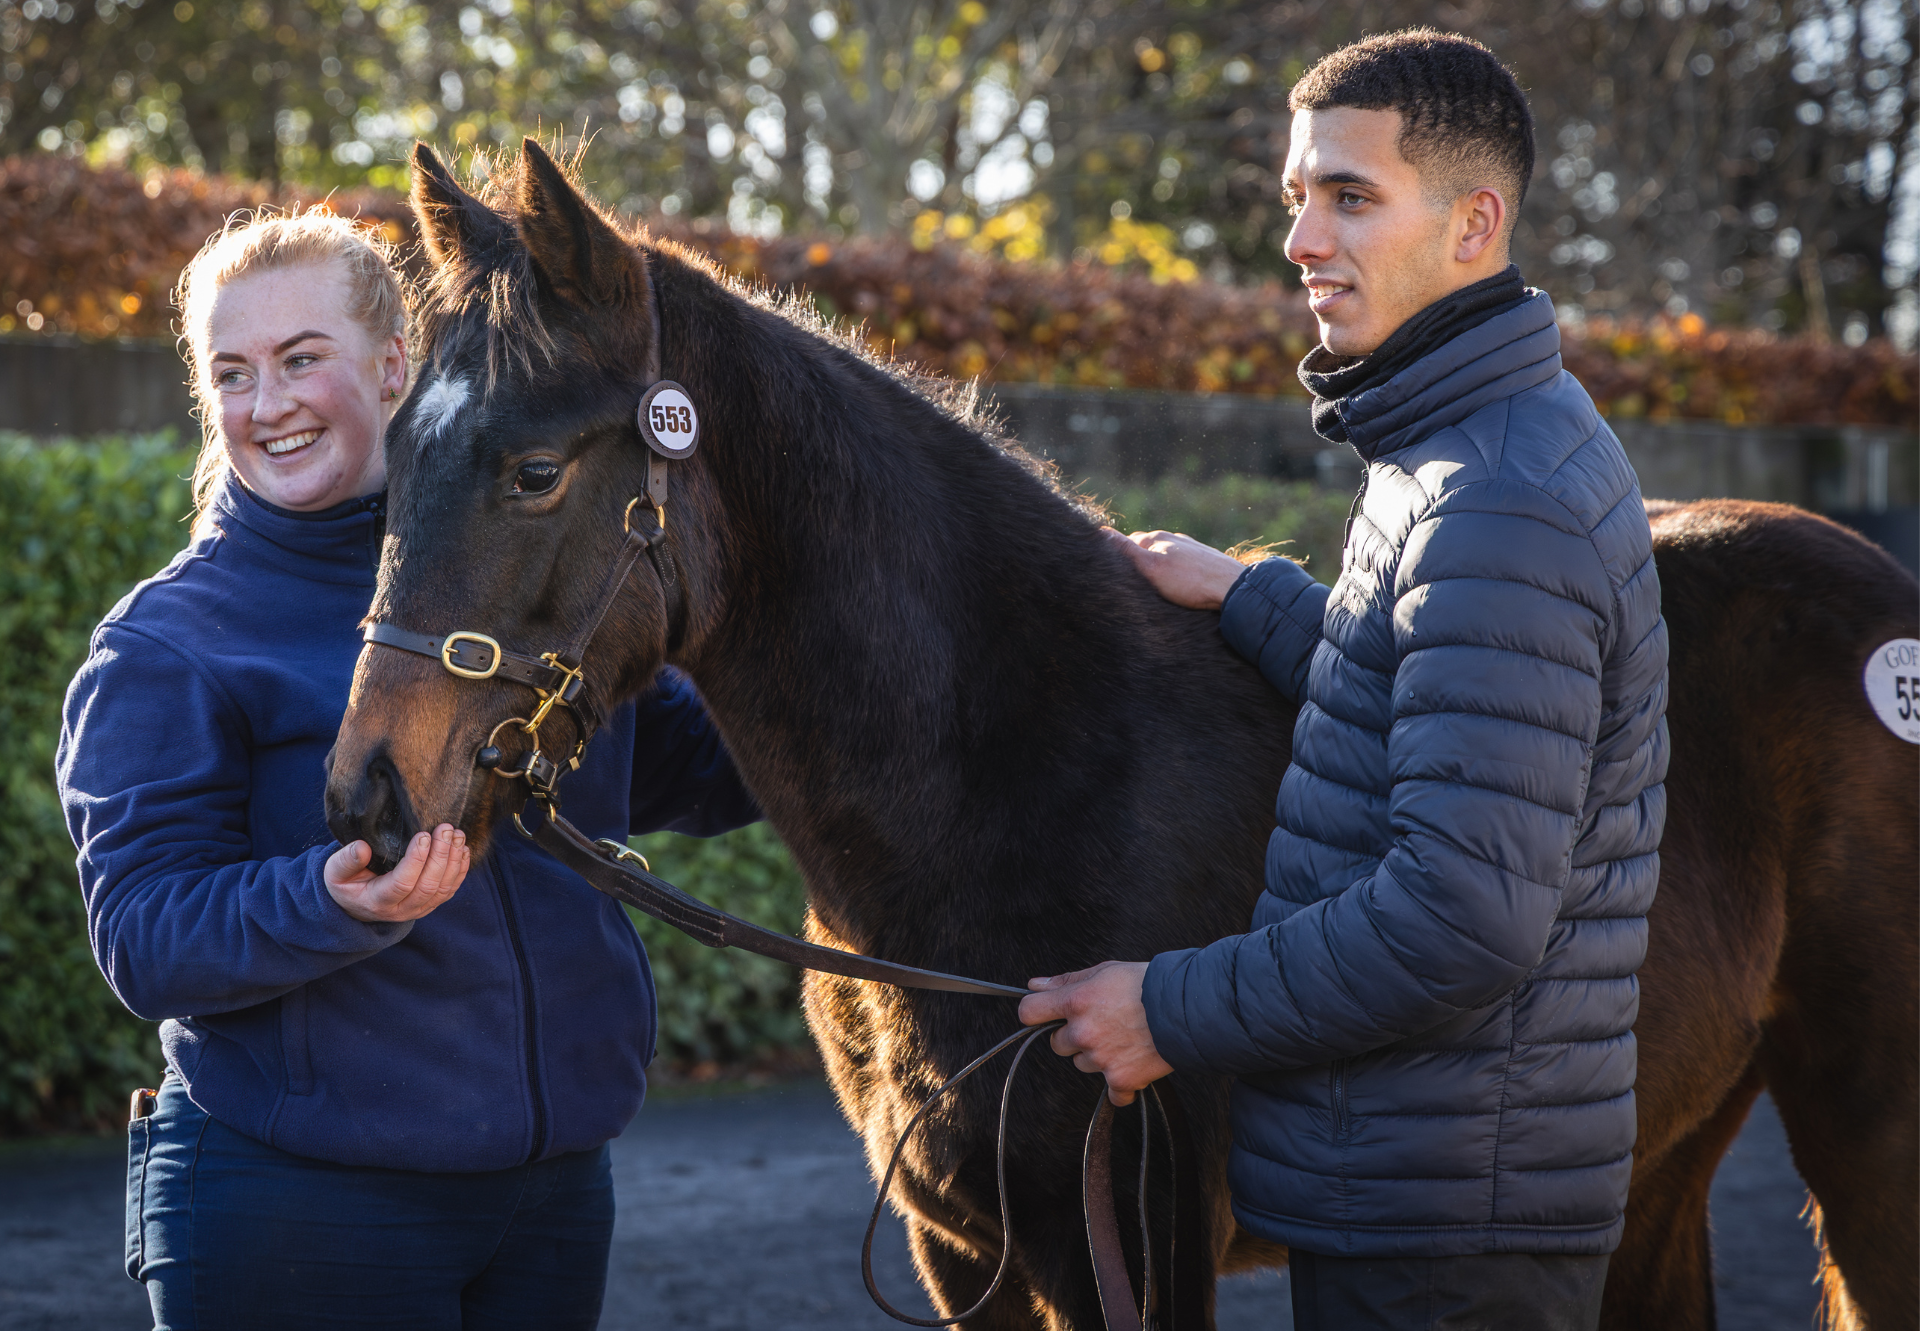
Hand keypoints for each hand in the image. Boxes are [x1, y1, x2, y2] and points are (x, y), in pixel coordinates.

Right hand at [325, 824, 469, 922]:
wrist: (356, 905)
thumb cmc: (346, 884)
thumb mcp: (334, 872)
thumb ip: (346, 860)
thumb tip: (362, 848)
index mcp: (377, 901)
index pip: (402, 883)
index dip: (416, 860)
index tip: (423, 836)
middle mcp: (401, 910)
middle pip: (428, 885)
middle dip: (440, 855)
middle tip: (445, 829)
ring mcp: (418, 909)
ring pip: (442, 889)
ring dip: (454, 861)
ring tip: (457, 835)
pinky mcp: (429, 905)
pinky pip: (449, 890)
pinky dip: (460, 871)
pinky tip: (463, 850)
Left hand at [1019, 961, 1173, 1105]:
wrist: (1187, 1008)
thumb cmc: (1147, 984)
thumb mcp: (1105, 971)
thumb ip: (1066, 980)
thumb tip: (1034, 985)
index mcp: (1076, 1001)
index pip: (1030, 1012)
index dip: (1036, 1013)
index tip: (1045, 1015)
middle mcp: (1084, 1032)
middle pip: (1057, 1044)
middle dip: (1074, 1036)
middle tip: (1102, 1024)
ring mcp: (1101, 1058)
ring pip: (1083, 1064)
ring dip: (1097, 1056)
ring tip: (1124, 1038)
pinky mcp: (1121, 1079)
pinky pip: (1112, 1093)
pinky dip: (1122, 1084)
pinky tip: (1134, 1065)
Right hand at [1105, 527, 1246, 609]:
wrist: (1233, 589)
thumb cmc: (1189, 582)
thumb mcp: (1150, 568)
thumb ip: (1125, 551)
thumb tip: (1099, 532)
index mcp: (1157, 538)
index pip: (1127, 543)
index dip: (1119, 558)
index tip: (1115, 575)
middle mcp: (1174, 539)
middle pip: (1146, 548)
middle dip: (1138, 562)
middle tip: (1133, 584)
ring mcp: (1192, 549)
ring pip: (1166, 557)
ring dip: (1158, 568)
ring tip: (1155, 588)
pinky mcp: (1206, 561)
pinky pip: (1182, 565)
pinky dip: (1175, 573)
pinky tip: (1179, 587)